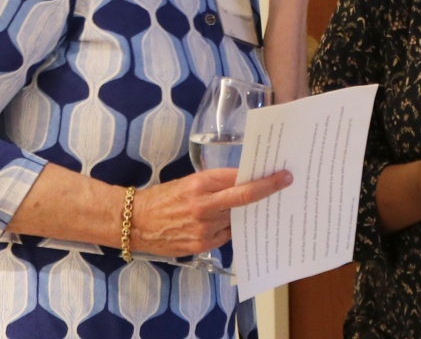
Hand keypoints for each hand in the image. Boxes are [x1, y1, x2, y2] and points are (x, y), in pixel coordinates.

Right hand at [130, 167, 292, 256]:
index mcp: (200, 184)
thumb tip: (243, 182)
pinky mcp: (202, 245)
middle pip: (243, 198)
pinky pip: (225, 235)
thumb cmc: (163, 198)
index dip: (262, 178)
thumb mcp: (188, 182)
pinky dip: (227, 227)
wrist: (135, 222)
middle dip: (265, 190)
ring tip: (244, 207)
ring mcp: (204, 228)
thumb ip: (215, 183)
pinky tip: (221, 223)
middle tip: (284, 183)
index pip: (239, 180)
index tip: (281, 175)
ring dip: (242, 213)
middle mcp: (204, 206)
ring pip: (236, 218)